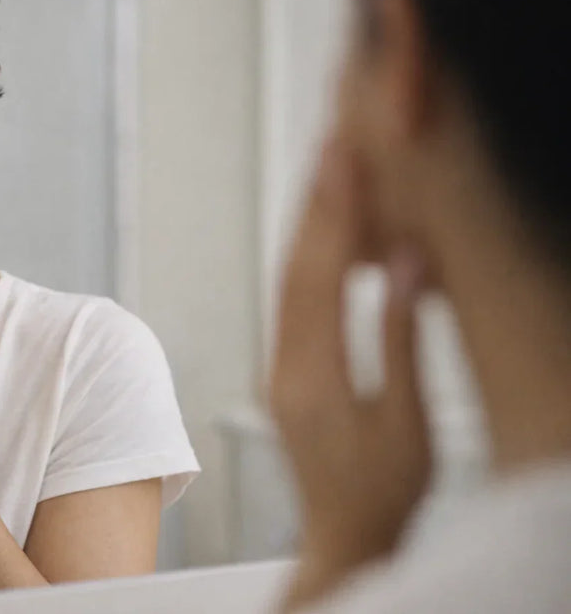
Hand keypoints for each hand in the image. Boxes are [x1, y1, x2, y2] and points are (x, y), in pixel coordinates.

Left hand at [269, 139, 431, 609]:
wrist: (341, 537)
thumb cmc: (380, 494)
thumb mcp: (406, 423)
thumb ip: (402, 341)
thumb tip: (406, 267)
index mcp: (313, 376)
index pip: (321, 276)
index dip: (333, 215)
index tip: (343, 163)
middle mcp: (284, 365)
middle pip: (295, 268)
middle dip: (314, 206)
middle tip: (329, 148)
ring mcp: (280, 368)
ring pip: (287, 282)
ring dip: (306, 227)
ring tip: (325, 176)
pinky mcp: (288, 372)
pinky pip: (291, 302)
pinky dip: (306, 260)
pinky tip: (320, 238)